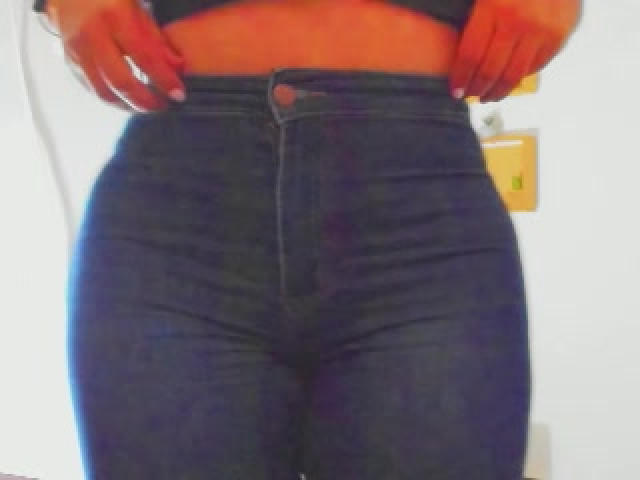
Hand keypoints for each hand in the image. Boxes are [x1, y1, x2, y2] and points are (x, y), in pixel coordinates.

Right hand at [46, 0, 185, 112]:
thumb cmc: (109, 0)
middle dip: (146, 101)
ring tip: (147, 106)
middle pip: (121, 82)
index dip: (164, 80)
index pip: (145, 57)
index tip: (178, 94)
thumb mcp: (139, 11)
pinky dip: (113, 99)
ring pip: (104, 92)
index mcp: (114, 17)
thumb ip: (158, 40)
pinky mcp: (70, 62)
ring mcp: (77, 50)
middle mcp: (92, 35)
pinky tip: (127, 100)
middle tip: (163, 105)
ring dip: (129, 106)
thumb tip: (178, 68)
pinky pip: (92, 90)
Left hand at [449, 0, 581, 102]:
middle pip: (490, 71)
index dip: (460, 78)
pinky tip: (511, 78)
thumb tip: (457, 48)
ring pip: (514, 75)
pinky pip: (537, 65)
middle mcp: (518, 21)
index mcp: (493, 7)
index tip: (455, 91)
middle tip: (471, 96)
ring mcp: (542, 29)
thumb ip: (474, 15)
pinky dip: (521, 76)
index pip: (470, 56)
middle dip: (477, 89)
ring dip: (499, 90)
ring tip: (490, 95)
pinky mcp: (561, 33)